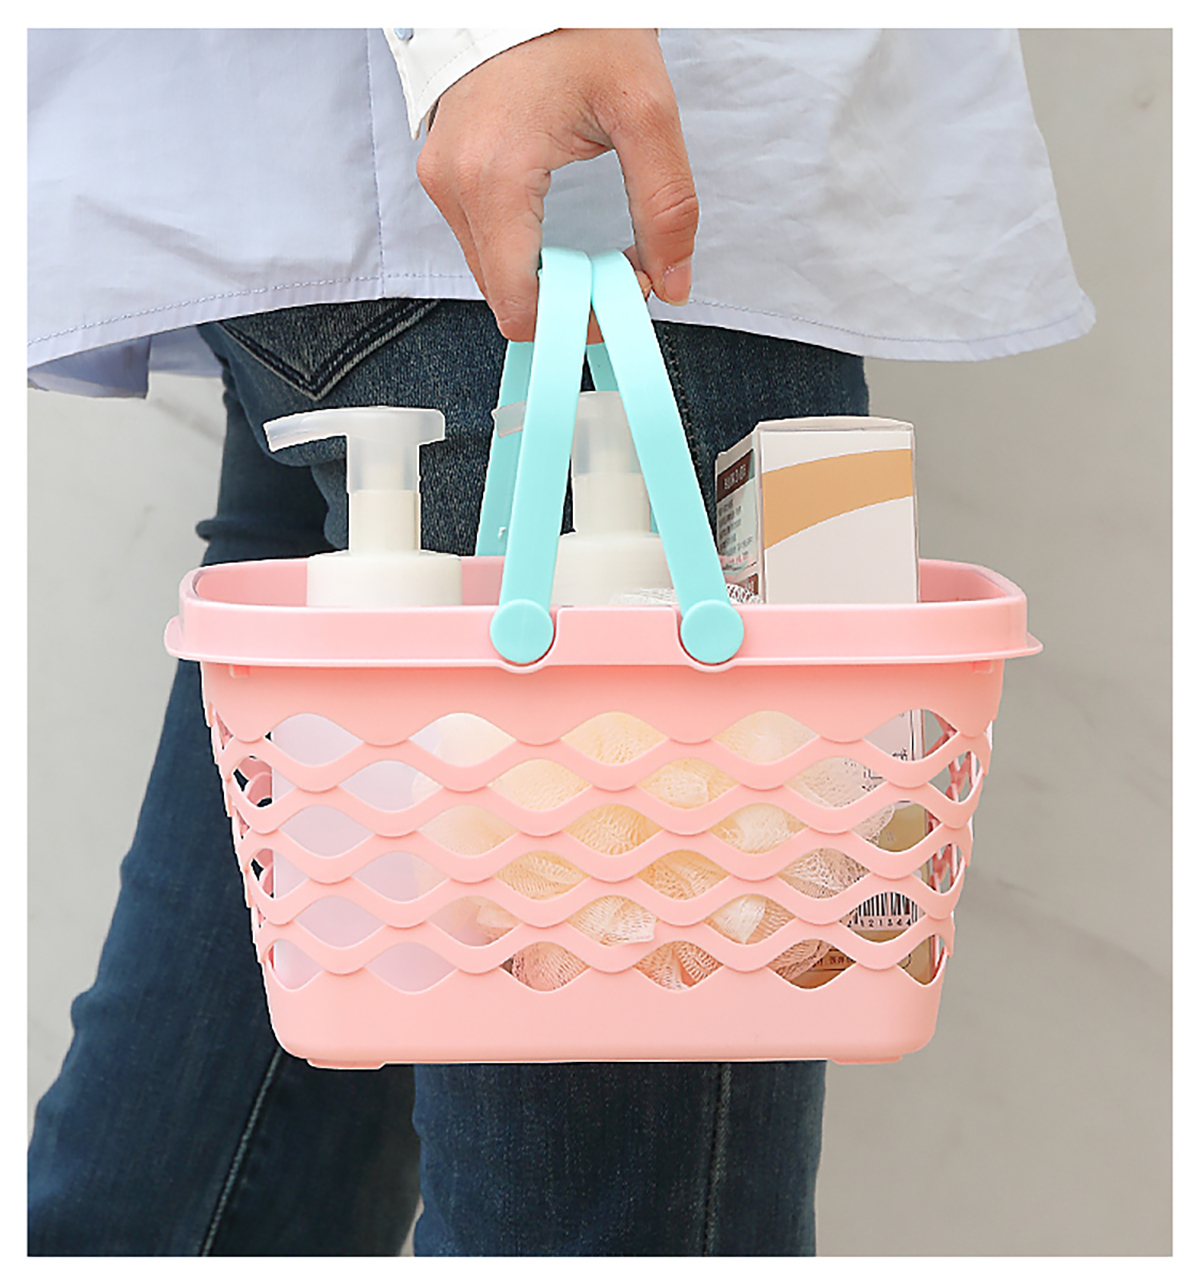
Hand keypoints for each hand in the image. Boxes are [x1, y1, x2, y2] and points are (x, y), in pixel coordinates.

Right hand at [416, 28, 697, 342]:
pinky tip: (560, 233)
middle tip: (618, 274)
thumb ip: (666, 205)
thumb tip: (673, 282)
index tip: (620, 297)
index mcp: (493, 178)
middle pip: (505, 297)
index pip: (520, 306)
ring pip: (492, 274)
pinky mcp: (444, 172)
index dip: (575, 321)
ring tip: (594, 251)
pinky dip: (525, 253)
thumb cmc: (577, 25)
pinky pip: (484, 241)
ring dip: (546, 280)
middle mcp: (453, 186)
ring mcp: (442, 179)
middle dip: (566, 303)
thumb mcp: (644, 109)